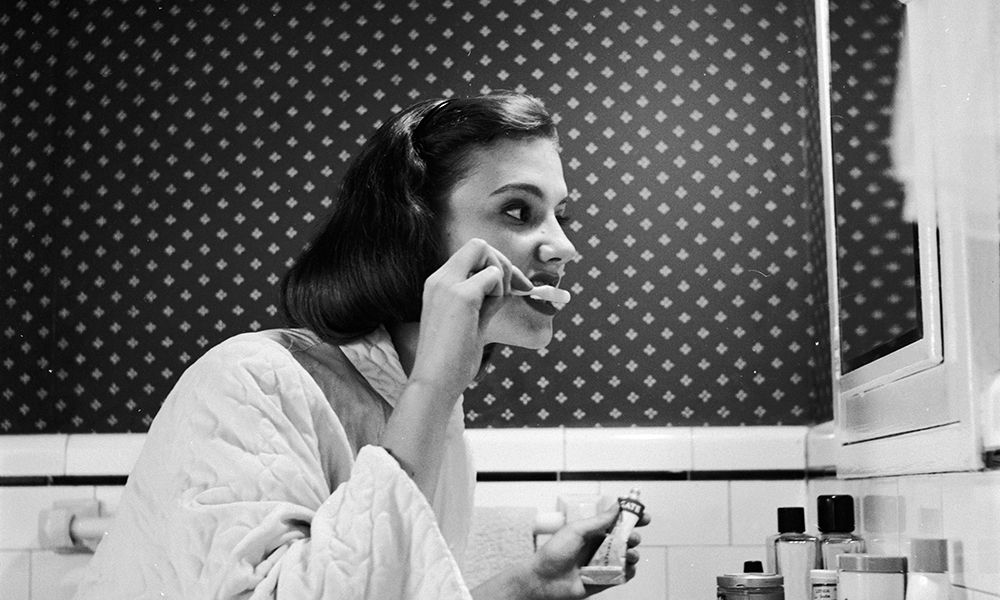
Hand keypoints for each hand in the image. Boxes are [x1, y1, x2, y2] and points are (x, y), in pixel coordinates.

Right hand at [409, 238, 530, 397]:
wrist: (434, 382)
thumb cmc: (452, 360)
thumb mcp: (470, 322)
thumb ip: (485, 301)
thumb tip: (508, 286)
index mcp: (438, 284)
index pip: (470, 254)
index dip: (496, 264)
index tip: (516, 287)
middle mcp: (439, 278)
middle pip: (478, 245)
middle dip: (503, 263)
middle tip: (517, 290)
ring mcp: (448, 284)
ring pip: (486, 253)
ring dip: (501, 278)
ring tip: (494, 308)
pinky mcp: (461, 295)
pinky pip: (494, 276)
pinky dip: (500, 292)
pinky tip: (489, 314)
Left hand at [526, 505, 649, 598]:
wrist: (543, 580)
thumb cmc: (554, 553)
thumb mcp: (577, 530)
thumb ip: (599, 520)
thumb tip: (617, 506)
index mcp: (592, 532)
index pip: (616, 523)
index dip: (631, 519)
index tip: (644, 516)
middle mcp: (598, 547)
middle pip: (624, 540)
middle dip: (633, 537)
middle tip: (633, 537)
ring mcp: (602, 564)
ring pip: (626, 557)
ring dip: (633, 554)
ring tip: (630, 554)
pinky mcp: (604, 580)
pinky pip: (622, 576)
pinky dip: (629, 572)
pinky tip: (628, 568)